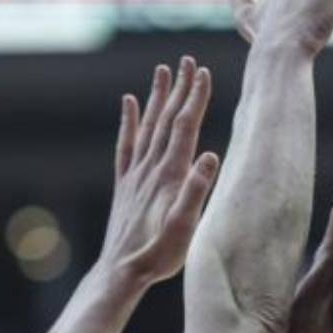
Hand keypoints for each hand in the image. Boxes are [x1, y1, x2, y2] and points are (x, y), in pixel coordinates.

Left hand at [95, 58, 219, 287]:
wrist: (120, 272)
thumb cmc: (158, 256)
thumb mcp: (184, 229)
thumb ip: (196, 192)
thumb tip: (211, 156)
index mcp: (169, 176)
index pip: (184, 128)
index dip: (195, 99)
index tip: (204, 72)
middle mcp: (150, 169)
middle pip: (166, 119)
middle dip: (179, 89)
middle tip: (187, 60)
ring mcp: (135, 176)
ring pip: (147, 126)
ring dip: (157, 97)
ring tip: (163, 70)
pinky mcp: (125, 185)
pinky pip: (127, 145)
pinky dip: (129, 121)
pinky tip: (130, 103)